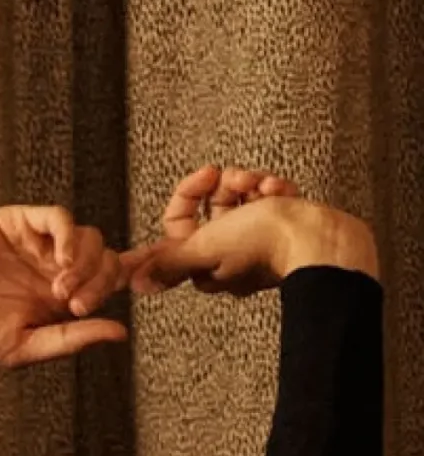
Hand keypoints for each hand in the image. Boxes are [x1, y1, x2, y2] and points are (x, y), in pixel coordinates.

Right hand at [0, 202, 147, 366]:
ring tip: (60, 290)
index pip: (105, 284)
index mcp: (54, 303)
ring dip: (85, 264)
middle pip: (105, 260)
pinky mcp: (17, 221)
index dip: (119, 286)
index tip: (103, 303)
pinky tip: (58, 259)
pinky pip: (58, 218)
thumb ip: (68, 340)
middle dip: (101, 281)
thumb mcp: (18, 348)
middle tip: (74, 304)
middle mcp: (50, 270)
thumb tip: (120, 333)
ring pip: (88, 238)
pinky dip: (67, 236)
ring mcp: (35, 244)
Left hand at [123, 163, 375, 297]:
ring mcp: (256, 241)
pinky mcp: (281, 229)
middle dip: (227, 184)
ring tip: (265, 186)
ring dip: (252, 183)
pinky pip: (269, 201)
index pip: (179, 222)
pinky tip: (282, 192)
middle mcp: (228, 254)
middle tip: (240, 180)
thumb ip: (169, 262)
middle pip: (212, 206)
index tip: (206, 175)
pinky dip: (275, 190)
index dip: (189, 193)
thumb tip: (135, 280)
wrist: (320, 242)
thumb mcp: (205, 248)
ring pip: (241, 199)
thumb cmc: (267, 245)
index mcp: (205, 262)